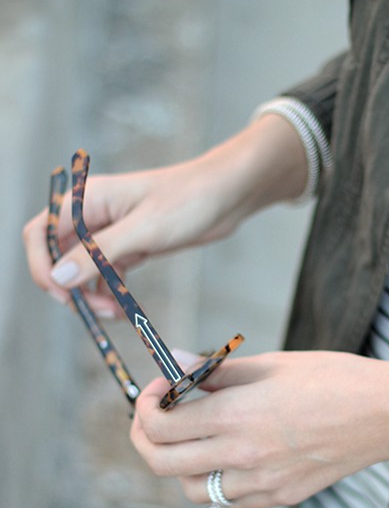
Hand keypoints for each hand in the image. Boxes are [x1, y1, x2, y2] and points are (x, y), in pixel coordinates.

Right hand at [23, 114, 307, 315]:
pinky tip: (123, 308)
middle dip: (70, 286)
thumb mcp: (145, 229)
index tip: (63, 293)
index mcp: (87, 200)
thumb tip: (60, 276)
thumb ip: (100, 253)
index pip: (41, 233)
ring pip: (83, 270)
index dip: (42, 265)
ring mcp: (112, 231)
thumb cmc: (190, 200)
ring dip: (91, 294)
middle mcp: (93, 215)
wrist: (229, 194)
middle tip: (96, 311)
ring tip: (115, 313)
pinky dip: (110, 292)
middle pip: (59, 256)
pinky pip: (107, 274)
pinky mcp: (131, 245)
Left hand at [130, 351, 388, 507]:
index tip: (158, 389)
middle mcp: (241, 456)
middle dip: (144, 439)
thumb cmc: (332, 378)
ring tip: (193, 439)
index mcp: (234, 416)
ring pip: (191, 489)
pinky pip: (228, 500)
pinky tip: (227, 457)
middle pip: (161, 464)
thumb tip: (175, 363)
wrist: (384, 414)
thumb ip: (215, 371)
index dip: (145, 405)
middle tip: (151, 419)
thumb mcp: (270, 364)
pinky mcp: (279, 498)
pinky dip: (215, 481)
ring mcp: (260, 484)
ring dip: (179, 464)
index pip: (159, 426)